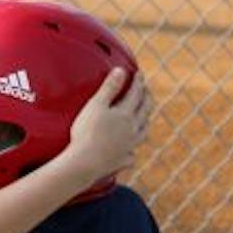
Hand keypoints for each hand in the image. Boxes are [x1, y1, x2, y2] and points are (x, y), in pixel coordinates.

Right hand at [65, 68, 150, 183]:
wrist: (85, 162)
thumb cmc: (88, 132)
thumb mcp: (96, 105)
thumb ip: (109, 87)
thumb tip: (121, 70)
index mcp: (126, 114)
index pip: (136, 93)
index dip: (138, 82)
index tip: (140, 74)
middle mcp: (132, 130)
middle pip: (145, 111)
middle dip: (147, 99)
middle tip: (146, 91)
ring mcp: (129, 146)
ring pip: (143, 132)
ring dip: (145, 123)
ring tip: (144, 119)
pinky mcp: (122, 160)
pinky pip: (131, 154)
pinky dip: (132, 150)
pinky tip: (130, 150)